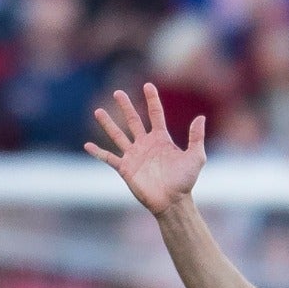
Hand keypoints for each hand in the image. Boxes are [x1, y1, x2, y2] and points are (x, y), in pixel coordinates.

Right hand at [85, 84, 204, 217]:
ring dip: (108, 124)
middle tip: (118, 92)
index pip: (155, 114)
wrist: (173, 202)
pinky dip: (98, 152)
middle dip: (125, 106)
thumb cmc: (185, 181)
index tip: (148, 85)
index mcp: (161, 139)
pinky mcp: (125, 168)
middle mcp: (146, 144)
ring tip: (98, 111)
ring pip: (118, 135)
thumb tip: (201, 117)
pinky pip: (109, 158)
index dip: (152, 100)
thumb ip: (196, 137)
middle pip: (133, 120)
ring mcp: (134, 155)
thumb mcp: (196, 157)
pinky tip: (87, 145)